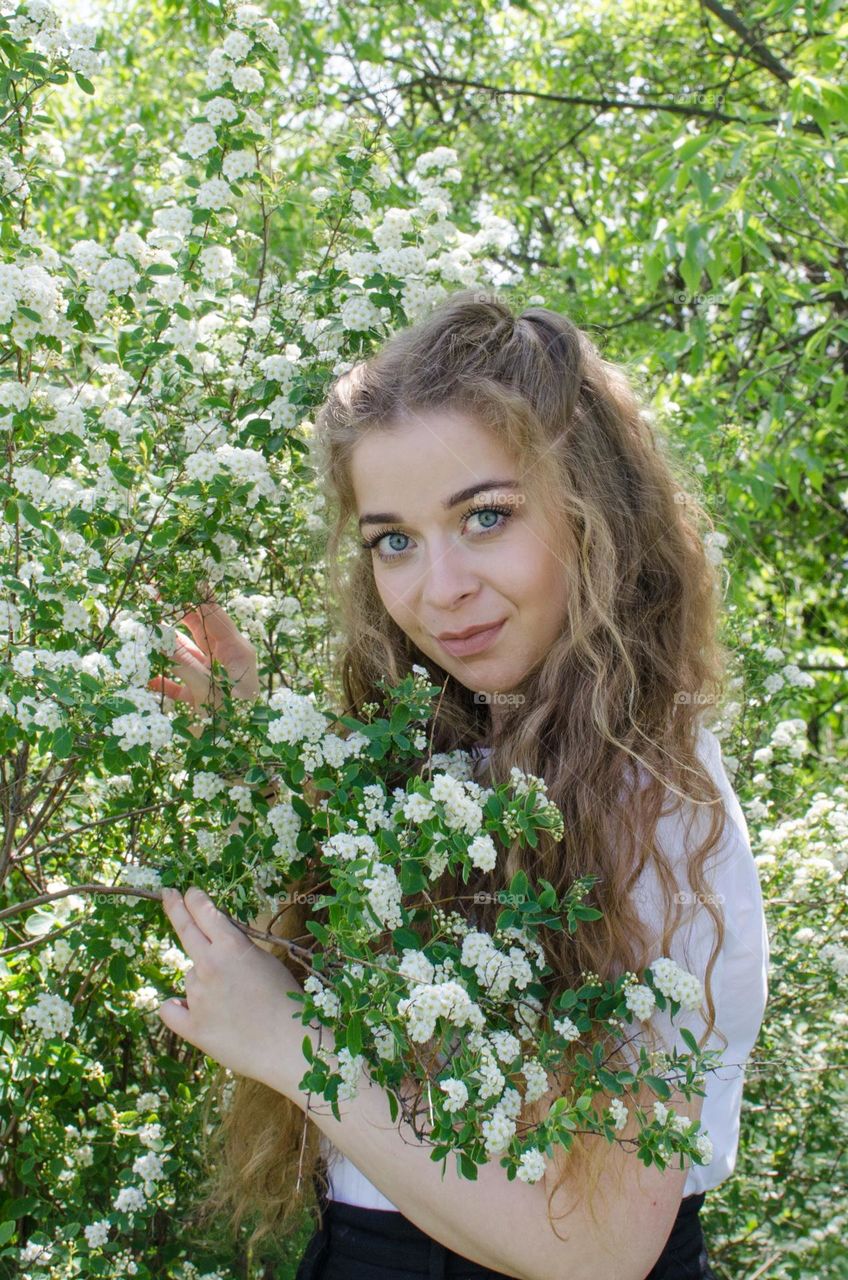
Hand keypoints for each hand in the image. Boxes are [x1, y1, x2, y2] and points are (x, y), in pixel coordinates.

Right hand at [148, 587, 258, 735]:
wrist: (239, 765)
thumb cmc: (234, 727)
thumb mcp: (210, 693)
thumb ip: (185, 666)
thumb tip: (160, 639)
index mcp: (238, 653)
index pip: (214, 615)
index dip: (194, 595)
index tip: (175, 576)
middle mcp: (225, 661)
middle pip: (197, 629)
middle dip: (174, 612)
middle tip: (151, 591)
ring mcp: (210, 679)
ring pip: (182, 653)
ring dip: (161, 644)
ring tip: (140, 626)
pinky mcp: (197, 699)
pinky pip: (174, 682)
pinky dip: (158, 678)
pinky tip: (142, 674)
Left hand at [157, 886, 307, 1093]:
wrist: (288, 1046)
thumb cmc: (286, 1000)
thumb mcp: (265, 960)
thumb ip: (237, 947)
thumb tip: (217, 938)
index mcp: (230, 947)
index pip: (205, 912)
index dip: (195, 899)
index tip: (189, 892)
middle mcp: (208, 966)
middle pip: (185, 928)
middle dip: (175, 906)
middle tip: (169, 893)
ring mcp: (196, 996)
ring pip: (191, 978)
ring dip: (204, 983)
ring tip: (235, 1004)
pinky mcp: (191, 1026)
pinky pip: (171, 1008)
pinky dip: (179, 1007)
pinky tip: (192, 1012)